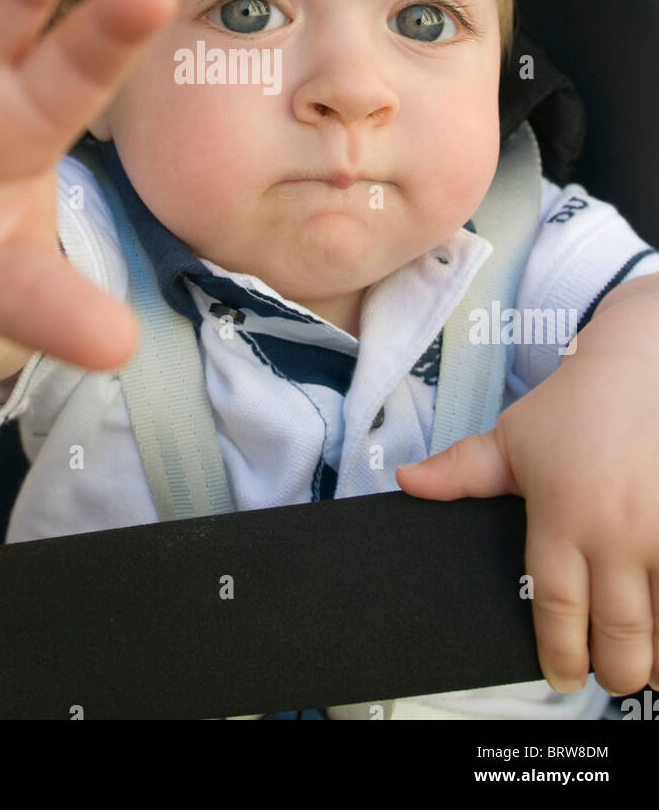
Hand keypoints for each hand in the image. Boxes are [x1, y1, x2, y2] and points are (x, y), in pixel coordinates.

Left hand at [395, 333, 658, 698]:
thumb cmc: (575, 408)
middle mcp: (615, 529)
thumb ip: (461, 472)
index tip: (561, 675)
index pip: (557, 605)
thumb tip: (406, 482)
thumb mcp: (512, 438)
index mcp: (561, 513)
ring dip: (657, 653)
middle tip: (610, 675)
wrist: (641, 364)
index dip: (559, 651)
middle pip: (619, 629)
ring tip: (647, 663)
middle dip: (614, 667)